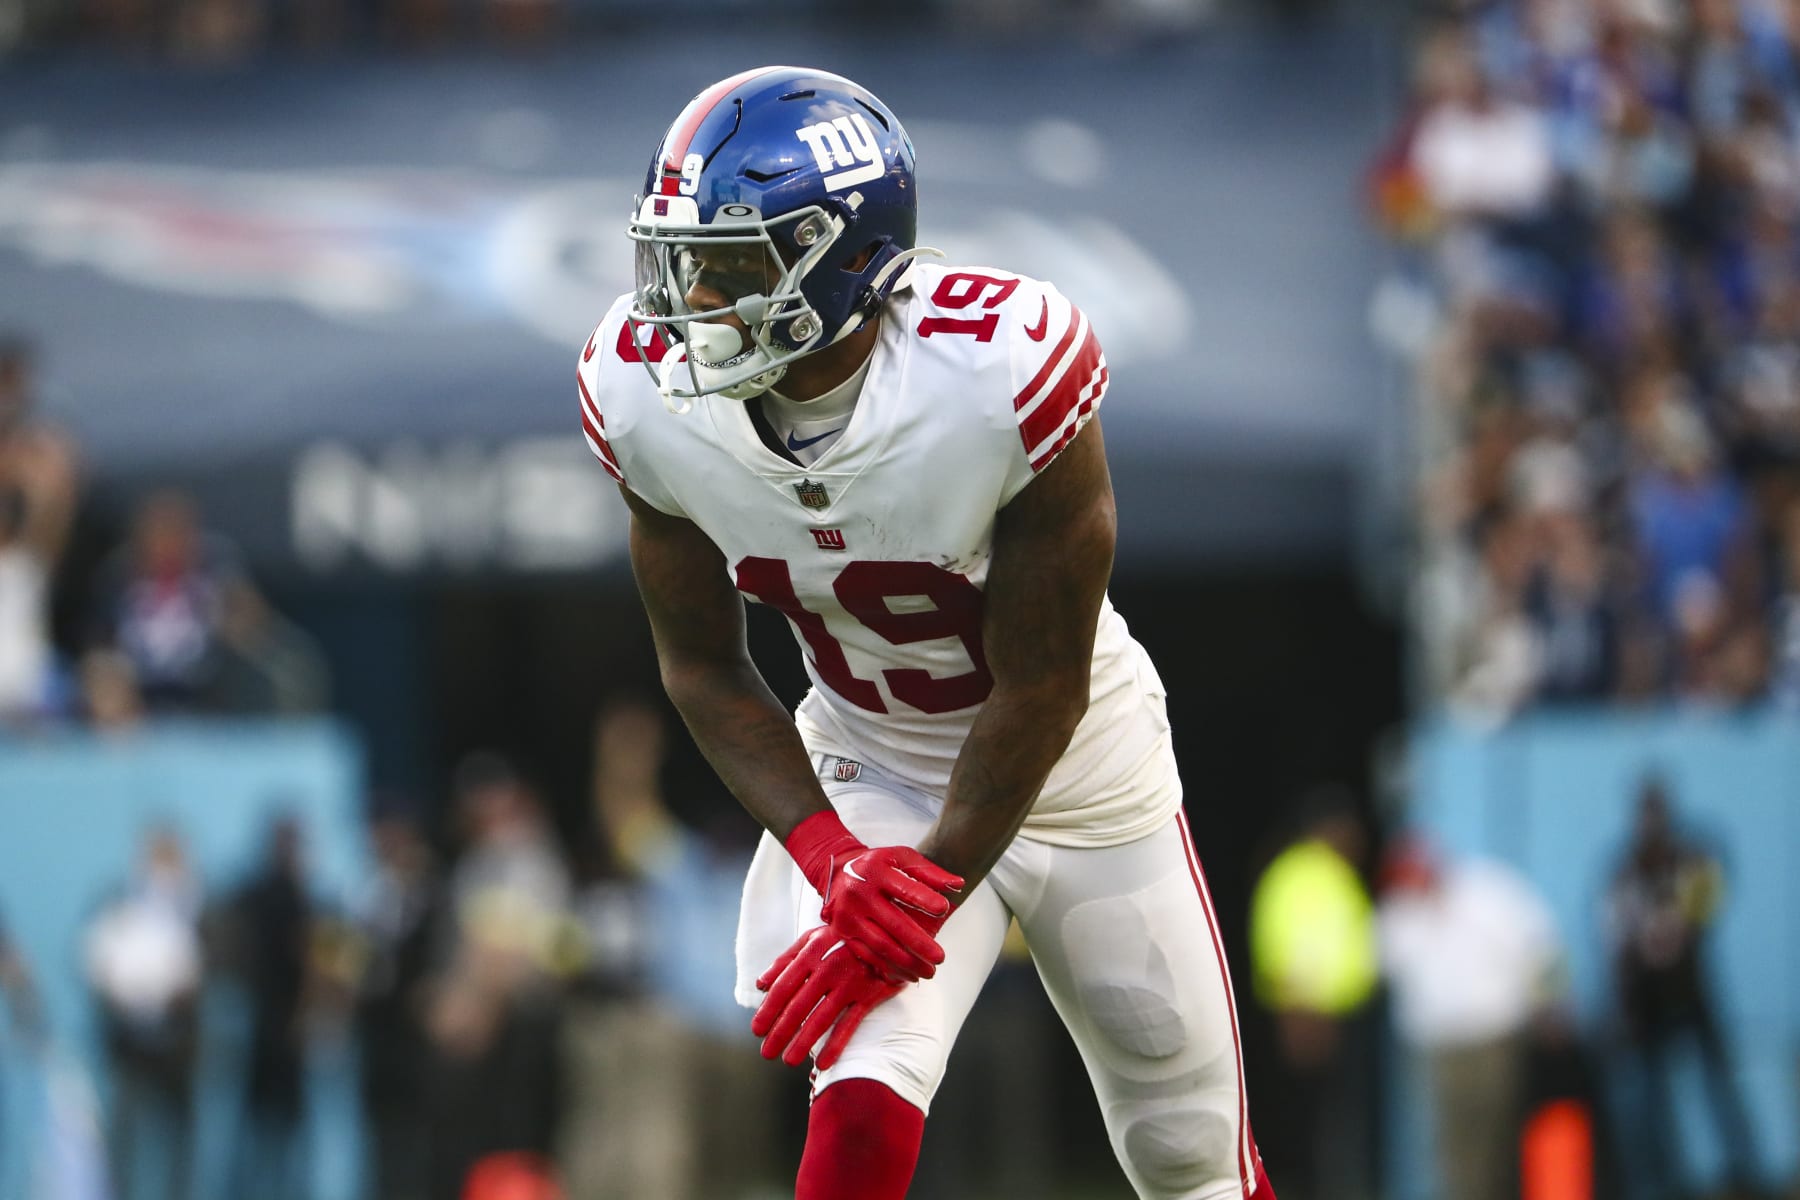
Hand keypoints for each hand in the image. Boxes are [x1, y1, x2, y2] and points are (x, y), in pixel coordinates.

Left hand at [751, 926, 901, 1068]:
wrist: (890, 931)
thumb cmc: (844, 936)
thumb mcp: (814, 938)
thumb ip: (786, 960)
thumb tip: (761, 985)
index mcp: (812, 952)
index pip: (784, 986)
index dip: (769, 1010)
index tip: (756, 1030)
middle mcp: (829, 967)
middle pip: (799, 1006)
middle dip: (780, 1032)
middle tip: (766, 1053)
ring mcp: (851, 981)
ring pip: (822, 1018)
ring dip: (803, 1042)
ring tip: (788, 1061)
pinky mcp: (870, 993)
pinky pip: (850, 1024)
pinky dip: (836, 1044)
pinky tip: (823, 1063)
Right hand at [785, 811, 962, 982]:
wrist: (841, 872)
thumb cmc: (879, 866)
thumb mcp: (903, 858)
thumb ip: (930, 872)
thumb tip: (957, 885)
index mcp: (876, 871)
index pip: (904, 888)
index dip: (924, 900)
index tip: (944, 910)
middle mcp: (859, 893)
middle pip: (893, 923)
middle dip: (919, 943)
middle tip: (940, 957)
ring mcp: (849, 915)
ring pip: (881, 944)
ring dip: (907, 962)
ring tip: (929, 971)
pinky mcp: (844, 933)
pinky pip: (868, 955)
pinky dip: (889, 968)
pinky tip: (908, 975)